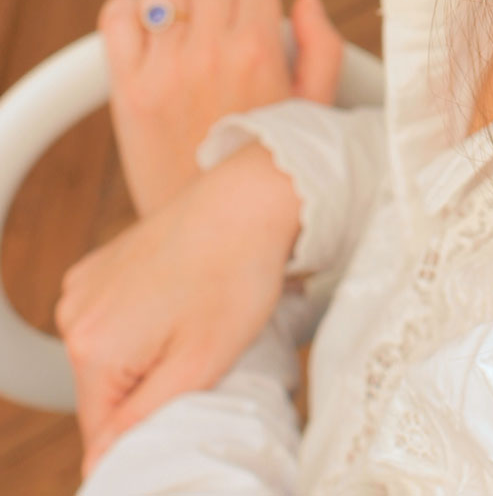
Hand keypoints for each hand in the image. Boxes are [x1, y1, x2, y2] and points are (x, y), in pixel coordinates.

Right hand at [56, 139, 303, 481]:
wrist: (250, 197)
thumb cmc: (236, 273)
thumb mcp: (199, 364)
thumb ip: (142, 419)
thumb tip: (100, 462)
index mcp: (92, 346)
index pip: (101, 429)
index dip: (146, 427)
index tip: (188, 396)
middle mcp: (74, 313)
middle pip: (105, 389)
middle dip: (150, 386)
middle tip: (200, 353)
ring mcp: (86, 284)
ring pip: (112, 354)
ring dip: (148, 352)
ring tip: (195, 319)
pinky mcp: (103, 262)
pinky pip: (115, 316)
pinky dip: (145, 319)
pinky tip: (183, 296)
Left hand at [98, 0, 343, 217]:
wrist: (215, 230)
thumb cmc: (269, 166)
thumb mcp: (316, 108)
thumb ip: (323, 46)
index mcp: (259, 53)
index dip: (256, 3)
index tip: (251, 29)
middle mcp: (211, 54)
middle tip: (217, 29)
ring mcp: (164, 70)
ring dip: (172, 4)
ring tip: (181, 35)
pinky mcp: (126, 89)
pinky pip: (116, 15)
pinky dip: (129, 17)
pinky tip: (148, 41)